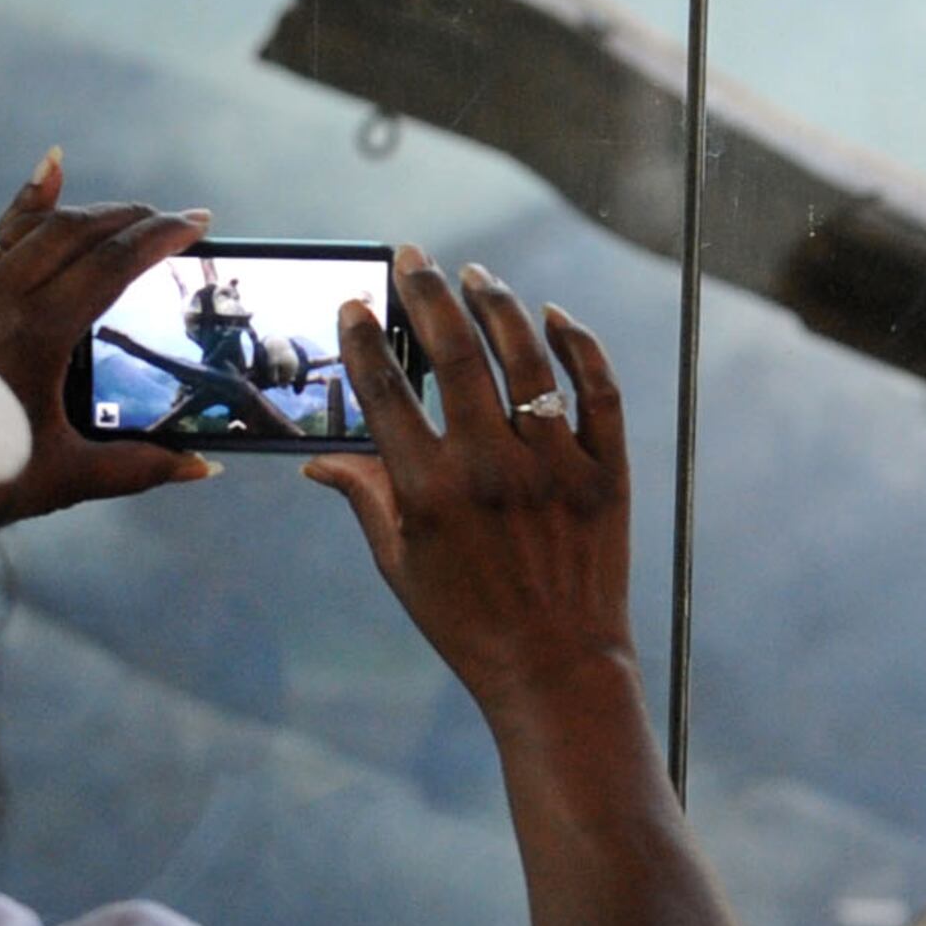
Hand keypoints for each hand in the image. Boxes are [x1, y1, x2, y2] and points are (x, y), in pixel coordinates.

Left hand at [0, 147, 216, 536]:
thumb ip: (133, 468)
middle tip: (177, 220)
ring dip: (92, 212)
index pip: (111, 265)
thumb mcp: (58, 480)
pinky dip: (30, 201)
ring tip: (130, 213)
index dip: (160, 238)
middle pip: (79, 233)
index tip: (197, 224)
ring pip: (38, 226)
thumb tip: (199, 466)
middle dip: (135, 219)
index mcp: (36, 332)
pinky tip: (51, 167)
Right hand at [303, 247, 635, 720]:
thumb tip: (318, 462)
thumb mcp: (402, 567)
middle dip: (427, 294)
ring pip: (526, 358)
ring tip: (475, 275)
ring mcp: (556, 467)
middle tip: (413, 257)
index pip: (386, 392)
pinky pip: (598, 391)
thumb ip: (365, 501)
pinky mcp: (607, 474)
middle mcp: (492, 469)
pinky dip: (578, 346)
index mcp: (430, 492)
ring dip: (496, 305)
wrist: (557, 669)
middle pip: (454, 355)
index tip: (356, 303)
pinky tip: (552, 317)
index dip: (366, 340)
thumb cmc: (469, 623)